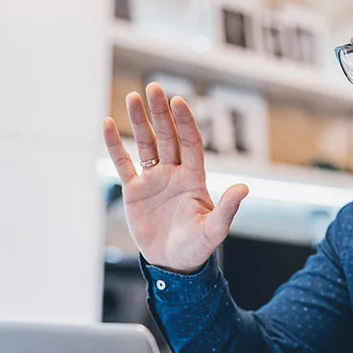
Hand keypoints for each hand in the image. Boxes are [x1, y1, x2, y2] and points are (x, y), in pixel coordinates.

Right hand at [103, 82, 248, 272]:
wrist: (172, 264)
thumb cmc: (197, 248)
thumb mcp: (214, 230)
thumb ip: (227, 209)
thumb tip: (245, 188)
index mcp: (194, 178)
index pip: (190, 143)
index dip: (185, 123)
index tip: (177, 102)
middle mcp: (174, 173)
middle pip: (168, 136)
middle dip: (161, 113)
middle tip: (154, 88)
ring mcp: (154, 180)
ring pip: (146, 144)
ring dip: (139, 122)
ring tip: (133, 96)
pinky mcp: (135, 191)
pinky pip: (123, 163)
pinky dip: (115, 145)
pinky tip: (107, 124)